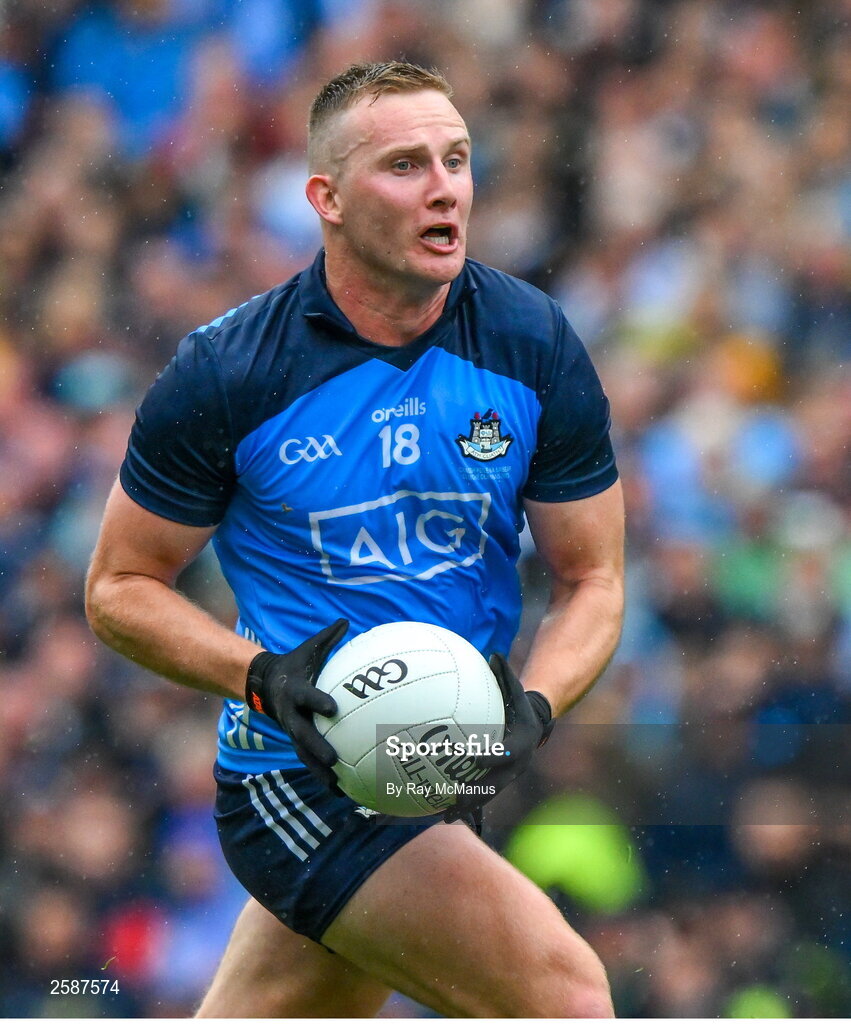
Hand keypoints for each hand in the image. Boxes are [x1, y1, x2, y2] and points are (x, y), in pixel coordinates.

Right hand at [245, 619, 347, 792]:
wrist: (264, 685)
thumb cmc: (295, 663)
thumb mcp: (308, 649)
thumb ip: (328, 637)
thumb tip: (347, 620)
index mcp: (296, 692)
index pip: (308, 697)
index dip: (318, 702)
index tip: (333, 708)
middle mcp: (292, 716)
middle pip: (303, 735)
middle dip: (318, 748)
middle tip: (334, 759)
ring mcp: (293, 731)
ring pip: (305, 755)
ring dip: (320, 772)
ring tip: (338, 787)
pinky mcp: (297, 742)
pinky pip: (310, 762)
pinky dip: (324, 776)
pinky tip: (342, 791)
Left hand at [444, 653, 553, 822]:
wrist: (534, 728)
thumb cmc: (519, 705)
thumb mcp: (517, 691)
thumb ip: (506, 675)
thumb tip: (493, 654)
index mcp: (519, 747)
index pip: (505, 753)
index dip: (491, 756)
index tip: (475, 756)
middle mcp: (512, 769)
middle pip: (493, 787)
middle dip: (474, 797)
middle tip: (454, 803)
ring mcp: (503, 778)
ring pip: (482, 798)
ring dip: (463, 808)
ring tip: (440, 818)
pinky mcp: (493, 782)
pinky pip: (475, 794)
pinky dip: (459, 802)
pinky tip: (435, 807)